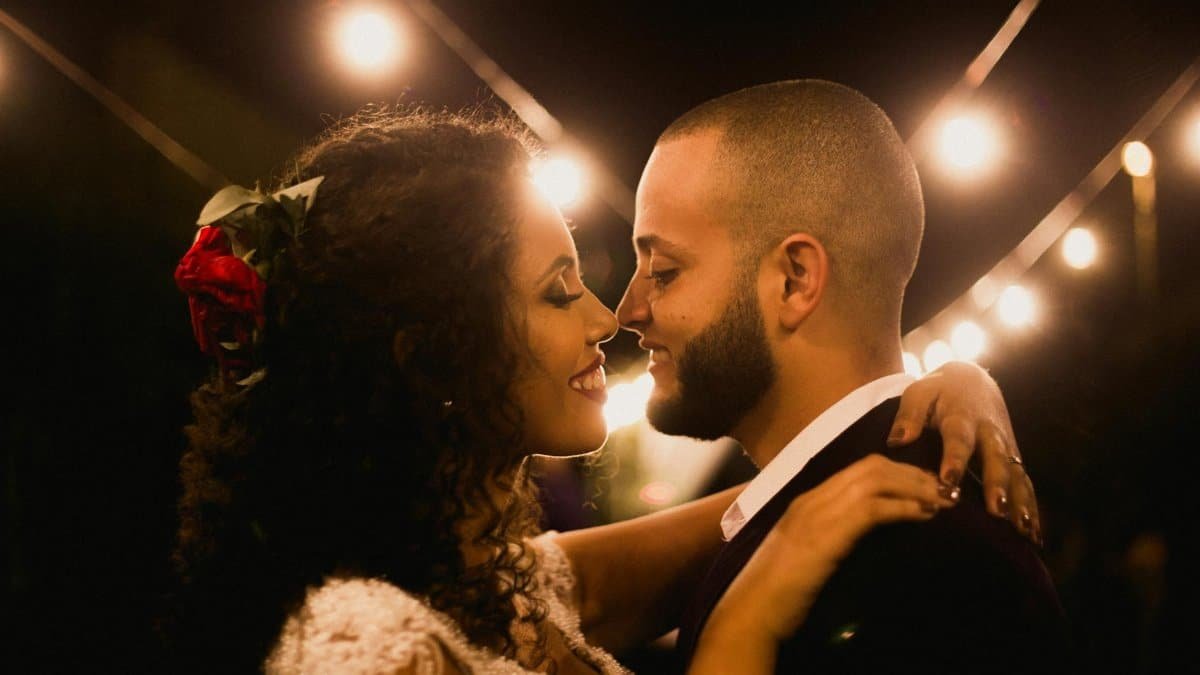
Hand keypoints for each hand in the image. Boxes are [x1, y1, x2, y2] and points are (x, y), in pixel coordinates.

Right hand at [704, 455, 953, 645]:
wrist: (753, 608)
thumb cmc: (777, 591)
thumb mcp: (805, 554)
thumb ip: (829, 537)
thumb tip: (862, 536)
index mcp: (808, 500)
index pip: (859, 469)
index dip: (897, 471)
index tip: (923, 484)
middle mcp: (814, 498)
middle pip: (873, 466)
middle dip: (913, 473)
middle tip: (942, 490)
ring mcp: (820, 512)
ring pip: (877, 480)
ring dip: (915, 487)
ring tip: (941, 501)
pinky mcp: (829, 533)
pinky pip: (874, 508)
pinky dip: (904, 507)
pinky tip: (923, 516)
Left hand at [888, 361, 1040, 543]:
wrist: (973, 381)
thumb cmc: (938, 392)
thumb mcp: (919, 394)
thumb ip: (908, 416)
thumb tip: (897, 441)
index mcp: (962, 418)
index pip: (959, 439)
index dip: (955, 459)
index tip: (949, 481)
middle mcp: (989, 434)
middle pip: (996, 459)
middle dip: (997, 485)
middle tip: (996, 511)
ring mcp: (1006, 447)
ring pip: (1016, 475)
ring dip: (1021, 502)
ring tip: (1023, 529)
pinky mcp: (1014, 459)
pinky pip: (1025, 484)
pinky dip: (1031, 508)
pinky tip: (1033, 535)